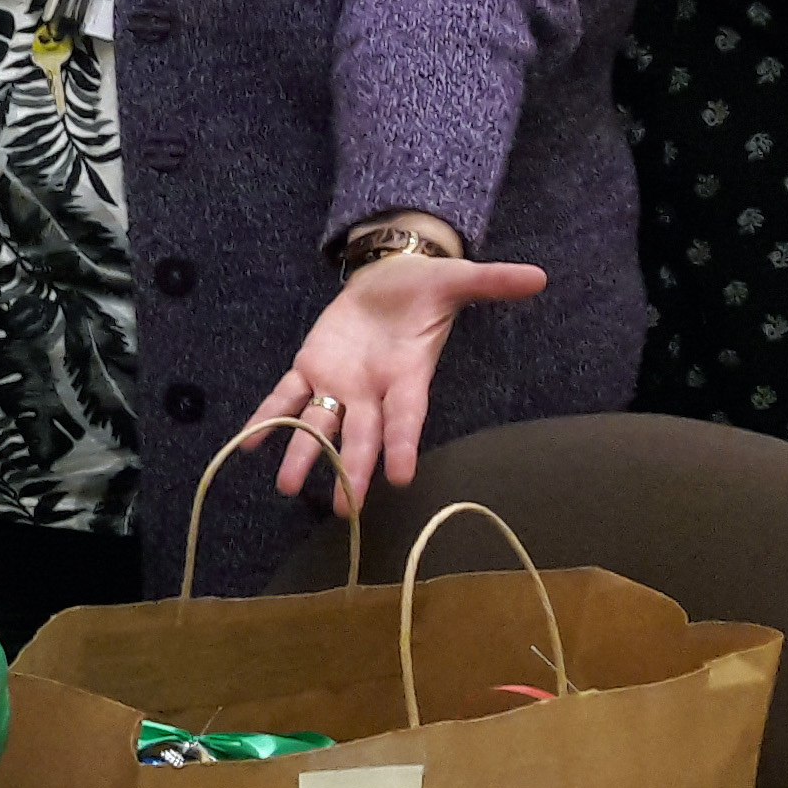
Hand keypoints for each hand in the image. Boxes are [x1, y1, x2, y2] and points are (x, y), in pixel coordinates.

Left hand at [253, 251, 548, 509]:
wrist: (388, 278)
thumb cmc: (425, 288)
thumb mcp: (456, 279)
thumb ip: (491, 282)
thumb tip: (538, 277)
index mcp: (408, 377)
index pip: (406, 418)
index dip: (403, 445)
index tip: (402, 477)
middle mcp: (371, 391)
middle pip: (360, 436)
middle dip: (352, 470)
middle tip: (345, 510)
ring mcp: (338, 384)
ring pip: (318, 425)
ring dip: (303, 454)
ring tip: (287, 487)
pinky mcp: (309, 368)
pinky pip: (285, 396)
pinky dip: (267, 417)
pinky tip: (249, 442)